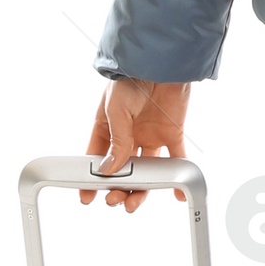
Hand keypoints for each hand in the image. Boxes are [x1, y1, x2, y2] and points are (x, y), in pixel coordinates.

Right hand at [83, 77, 191, 209]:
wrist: (162, 63)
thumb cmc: (131, 79)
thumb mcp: (116, 110)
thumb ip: (116, 140)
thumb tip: (110, 169)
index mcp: (107, 128)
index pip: (97, 159)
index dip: (91, 179)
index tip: (87, 197)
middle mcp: (128, 135)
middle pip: (122, 170)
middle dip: (116, 188)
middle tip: (114, 199)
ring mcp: (150, 136)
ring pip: (146, 171)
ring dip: (141, 189)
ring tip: (133, 203)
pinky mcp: (172, 135)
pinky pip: (176, 160)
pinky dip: (177, 177)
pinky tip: (176, 193)